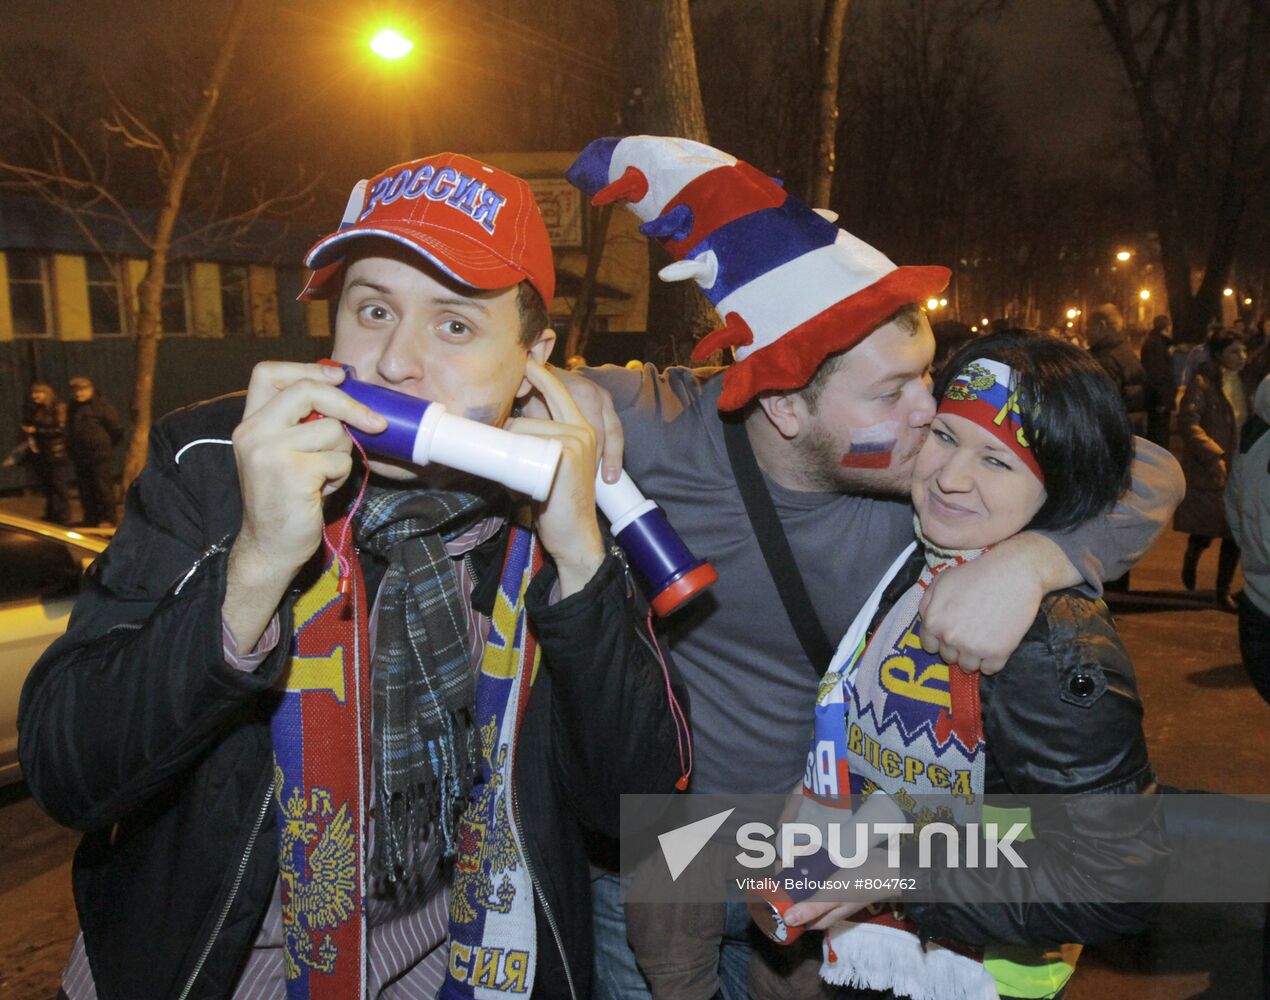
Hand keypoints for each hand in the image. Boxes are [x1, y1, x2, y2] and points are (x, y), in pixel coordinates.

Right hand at [224, 362, 385, 646]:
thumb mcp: (283, 453)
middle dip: (350, 405)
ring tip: (324, 476)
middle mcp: (253, 431)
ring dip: (341, 455)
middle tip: (376, 424)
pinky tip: (322, 491)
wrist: (269, 547)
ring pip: (333, 431)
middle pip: (309, 391)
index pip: (268, 373)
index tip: (341, 378)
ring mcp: (269, 450)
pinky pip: (338, 460)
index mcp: (250, 422)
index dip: (306, 369)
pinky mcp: (291, 471)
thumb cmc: (286, 500)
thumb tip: (347, 393)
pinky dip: (340, 477)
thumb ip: (301, 424)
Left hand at [505, 360, 605, 595]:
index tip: (527, 360)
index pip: (557, 392)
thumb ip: (531, 445)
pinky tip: (523, 488)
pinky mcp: (566, 452)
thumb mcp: (543, 466)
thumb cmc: (555, 503)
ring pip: (521, 431)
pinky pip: (523, 445)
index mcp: (581, 429)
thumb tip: (500, 431)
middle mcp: (582, 430)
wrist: (573, 535)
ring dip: (509, 460)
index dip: (541, 375)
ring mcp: (576, 439)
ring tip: (523, 486)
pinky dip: (512, 468)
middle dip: (508, 441)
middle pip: (525, 419)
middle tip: (512, 470)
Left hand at [780, 846, 894, 930]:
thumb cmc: (859, 884)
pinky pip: (817, 872)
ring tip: (787, 857)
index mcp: (823, 916)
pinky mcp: (835, 876)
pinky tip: (804, 851)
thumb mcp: (834, 896)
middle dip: (787, 884)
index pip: (795, 918)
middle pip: (799, 898)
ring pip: (806, 884)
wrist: (887, 866)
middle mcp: (825, 905)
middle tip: (779, 866)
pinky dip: (809, 863)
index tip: (767, 891)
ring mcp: (830, 890)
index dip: (780, 908)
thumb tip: (787, 920)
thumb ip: (812, 908)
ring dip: (796, 872)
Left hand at [918, 533, 1065, 673]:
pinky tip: (997, 645)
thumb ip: (928, 602)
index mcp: (934, 621)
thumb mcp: (942, 581)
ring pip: (968, 667)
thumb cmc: (977, 573)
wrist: (1014, 573)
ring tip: (984, 640)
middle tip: (972, 633)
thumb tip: (926, 620)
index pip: (930, 646)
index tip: (954, 633)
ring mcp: (973, 648)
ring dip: (974, 657)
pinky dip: (992, 662)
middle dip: (958, 648)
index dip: (942, 640)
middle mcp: (950, 637)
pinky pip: (990, 670)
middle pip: (949, 657)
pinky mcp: (997, 653)